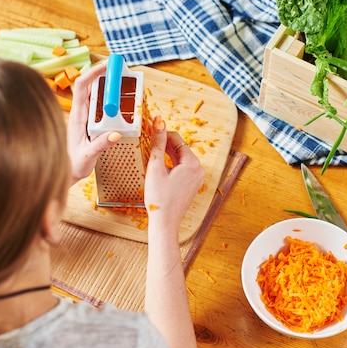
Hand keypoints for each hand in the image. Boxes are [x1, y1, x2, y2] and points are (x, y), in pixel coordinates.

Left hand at [67, 61, 120, 183]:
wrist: (67, 172)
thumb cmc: (73, 165)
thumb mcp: (88, 155)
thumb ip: (101, 145)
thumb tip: (116, 134)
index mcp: (77, 116)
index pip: (82, 86)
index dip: (93, 72)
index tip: (107, 65)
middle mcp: (80, 113)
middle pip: (90, 85)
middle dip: (104, 75)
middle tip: (121, 70)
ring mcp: (85, 117)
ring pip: (96, 94)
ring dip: (108, 87)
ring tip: (123, 83)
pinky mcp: (90, 122)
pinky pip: (100, 106)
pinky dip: (110, 100)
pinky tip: (121, 103)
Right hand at [144, 116, 204, 234]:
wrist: (165, 222)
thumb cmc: (160, 199)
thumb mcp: (156, 168)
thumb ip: (157, 144)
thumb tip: (158, 124)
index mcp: (193, 164)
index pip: (177, 139)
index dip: (162, 131)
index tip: (151, 124)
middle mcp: (198, 169)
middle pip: (179, 148)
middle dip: (164, 141)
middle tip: (148, 133)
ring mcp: (196, 177)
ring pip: (179, 157)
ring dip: (166, 151)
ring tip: (151, 145)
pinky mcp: (191, 184)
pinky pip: (180, 167)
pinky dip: (170, 162)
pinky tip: (158, 161)